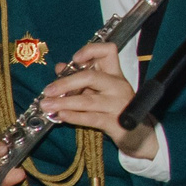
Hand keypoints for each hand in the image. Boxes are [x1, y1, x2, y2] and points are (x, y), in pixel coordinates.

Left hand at [37, 42, 160, 160]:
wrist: (138, 134)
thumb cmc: (116, 109)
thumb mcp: (101, 91)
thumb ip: (81, 79)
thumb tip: (61, 67)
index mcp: (115, 74)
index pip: (108, 51)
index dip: (90, 51)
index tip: (75, 59)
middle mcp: (117, 86)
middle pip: (91, 76)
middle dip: (66, 83)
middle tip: (48, 90)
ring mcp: (117, 104)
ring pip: (87, 100)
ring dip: (64, 102)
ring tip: (46, 105)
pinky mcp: (115, 122)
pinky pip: (91, 118)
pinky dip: (74, 116)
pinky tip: (61, 115)